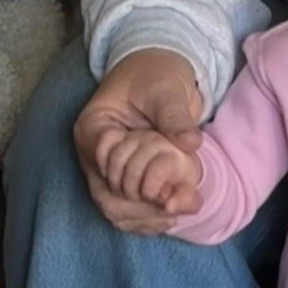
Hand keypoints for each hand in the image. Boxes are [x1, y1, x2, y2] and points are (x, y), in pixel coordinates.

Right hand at [73, 49, 203, 232]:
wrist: (159, 72)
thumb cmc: (157, 74)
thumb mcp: (167, 90)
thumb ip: (175, 117)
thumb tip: (192, 144)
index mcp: (94, 127)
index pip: (105, 164)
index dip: (135, 180)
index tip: (168, 191)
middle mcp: (94, 153)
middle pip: (106, 194)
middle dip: (143, 206)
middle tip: (180, 207)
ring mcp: (105, 168)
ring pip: (114, 207)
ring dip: (146, 216)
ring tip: (179, 214)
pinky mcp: (122, 176)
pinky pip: (127, 206)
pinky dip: (147, 215)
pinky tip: (173, 215)